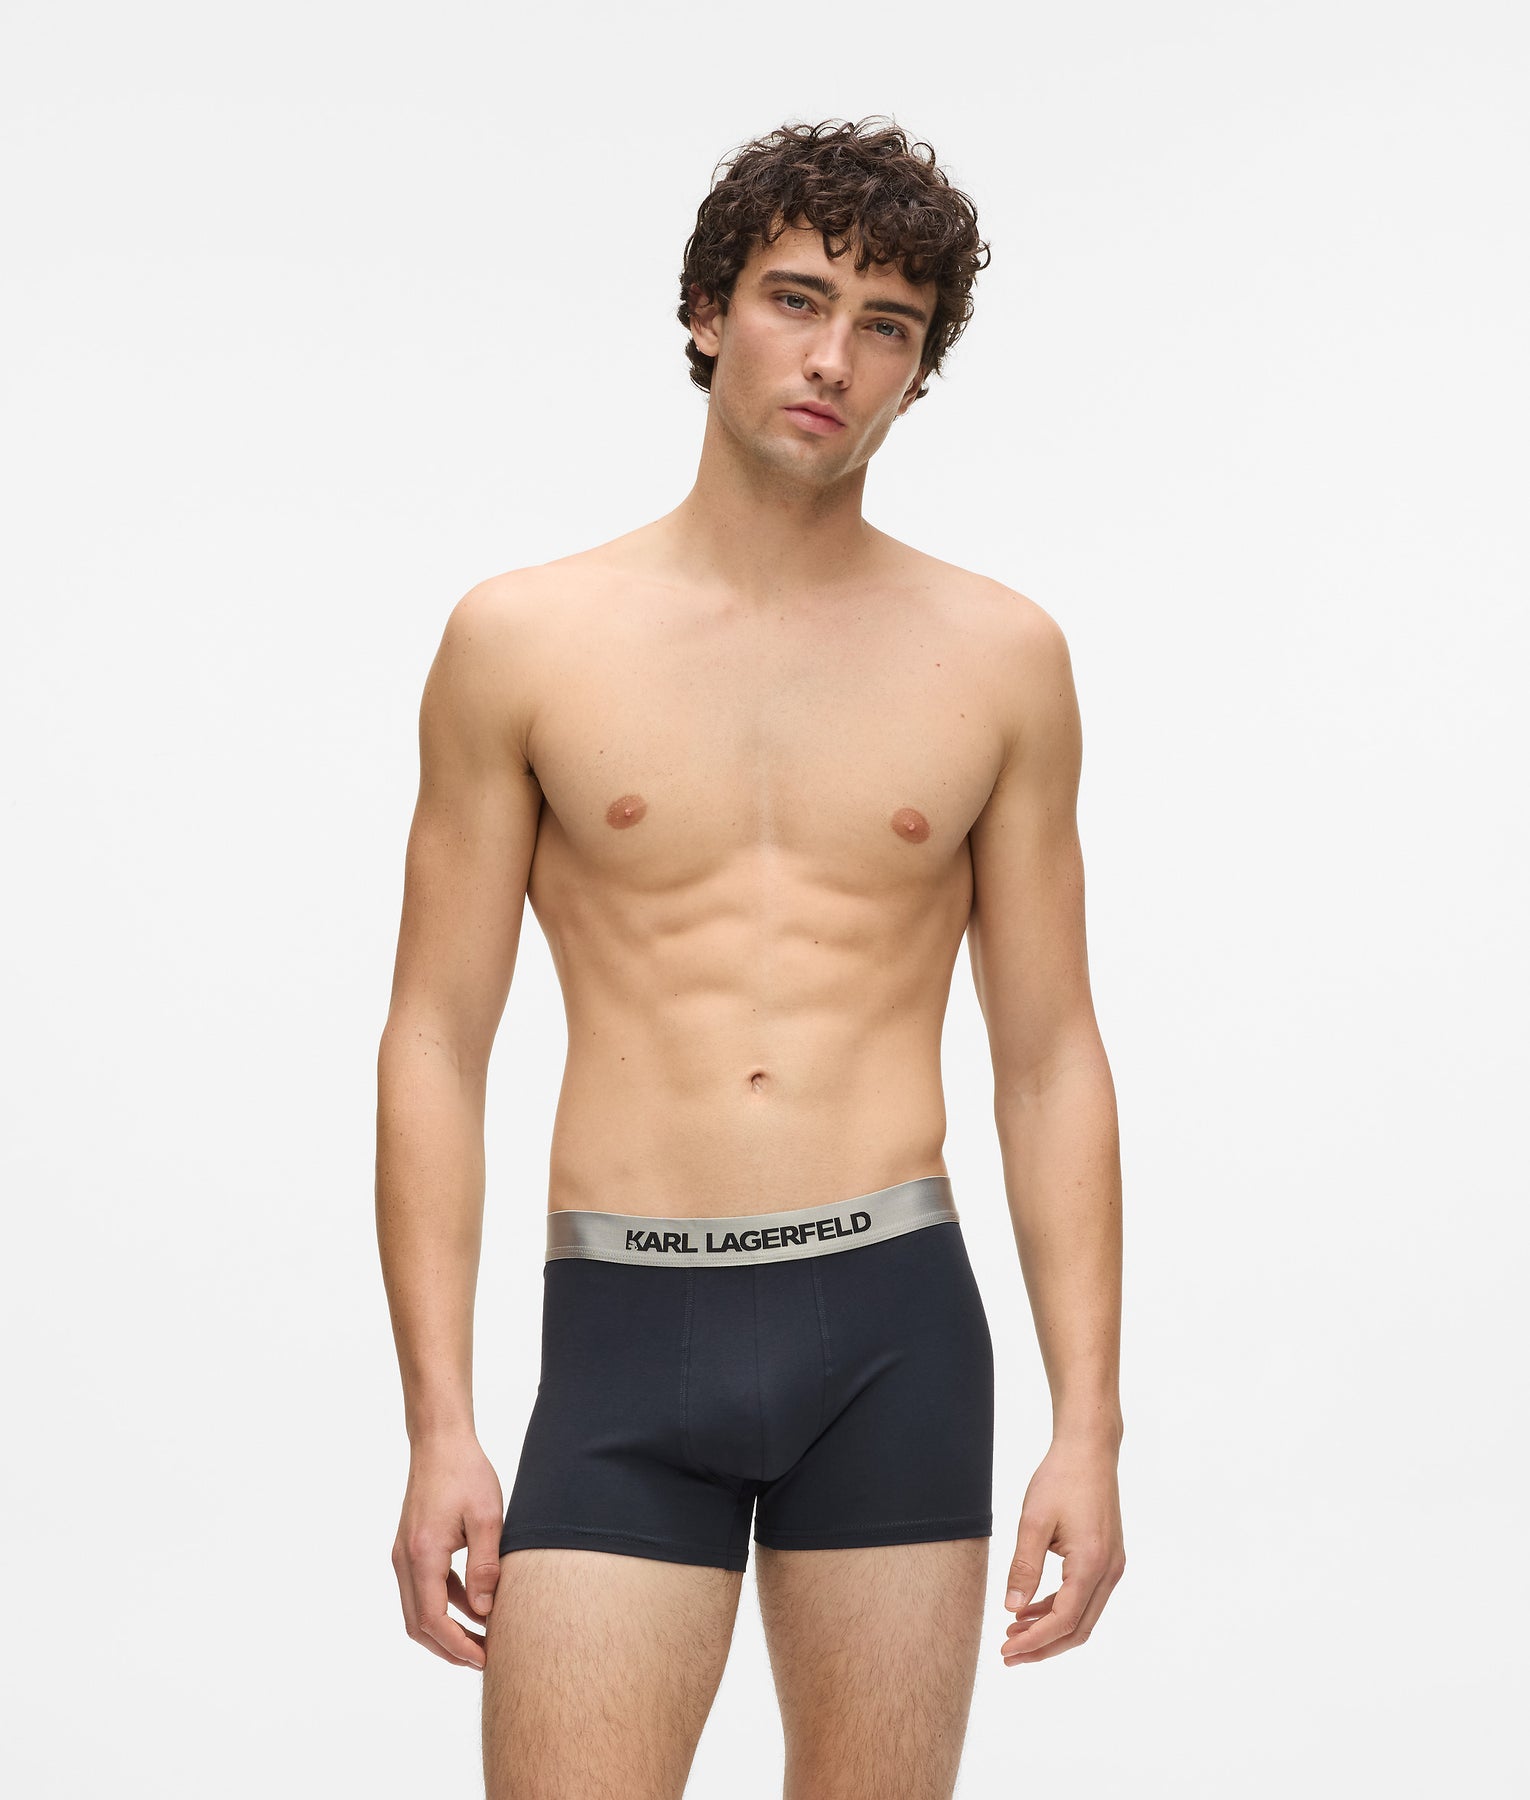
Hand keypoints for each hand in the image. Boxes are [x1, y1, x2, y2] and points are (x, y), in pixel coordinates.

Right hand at [391, 1432, 505, 1670]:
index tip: (485, 1659)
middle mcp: (405, 1560)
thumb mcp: (486, 1518)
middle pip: (419, 1625)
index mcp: (422, 1555)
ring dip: (446, 1630)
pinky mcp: (411, 1548)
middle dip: (449, 1648)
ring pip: (418, 1610)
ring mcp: (404, 1555)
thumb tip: (484, 1612)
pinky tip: (474, 1607)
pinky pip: (423, 1589)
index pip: (433, 1620)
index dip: (458, 1646)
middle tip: (484, 1659)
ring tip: (483, 1640)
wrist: (440, 1442)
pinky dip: (445, 1605)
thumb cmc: (466, 1473)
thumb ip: (485, 1566)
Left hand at [999, 1434, 1124, 1664]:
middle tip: (1008, 1654)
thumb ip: (1024, 1567)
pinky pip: (1085, 1597)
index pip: (1064, 1620)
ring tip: (1013, 1634)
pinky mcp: (1108, 1559)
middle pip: (1078, 1628)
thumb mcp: (1033, 1521)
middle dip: (1043, 1646)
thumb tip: (1012, 1608)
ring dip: (1050, 1629)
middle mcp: (1109, 1571)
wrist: (1089, 1450)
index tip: (1007, 1650)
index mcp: (1092, 1564)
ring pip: (1083, 1616)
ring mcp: (1113, 1566)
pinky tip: (1030, 1608)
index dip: (1035, 1641)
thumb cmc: (1060, 1478)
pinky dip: (1059, 1608)